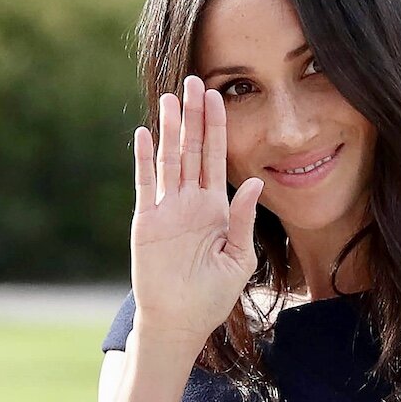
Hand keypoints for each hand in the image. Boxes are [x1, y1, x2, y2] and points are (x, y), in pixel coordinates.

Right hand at [130, 75, 263, 348]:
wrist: (182, 320)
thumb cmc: (213, 294)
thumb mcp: (238, 256)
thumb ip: (244, 218)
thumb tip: (256, 181)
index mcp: (215, 208)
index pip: (217, 159)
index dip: (218, 129)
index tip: (221, 97)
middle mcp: (190, 202)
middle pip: (192, 150)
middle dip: (195, 117)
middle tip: (196, 81)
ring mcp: (167, 209)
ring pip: (169, 159)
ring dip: (170, 129)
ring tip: (171, 97)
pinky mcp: (148, 221)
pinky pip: (145, 184)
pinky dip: (145, 159)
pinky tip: (144, 134)